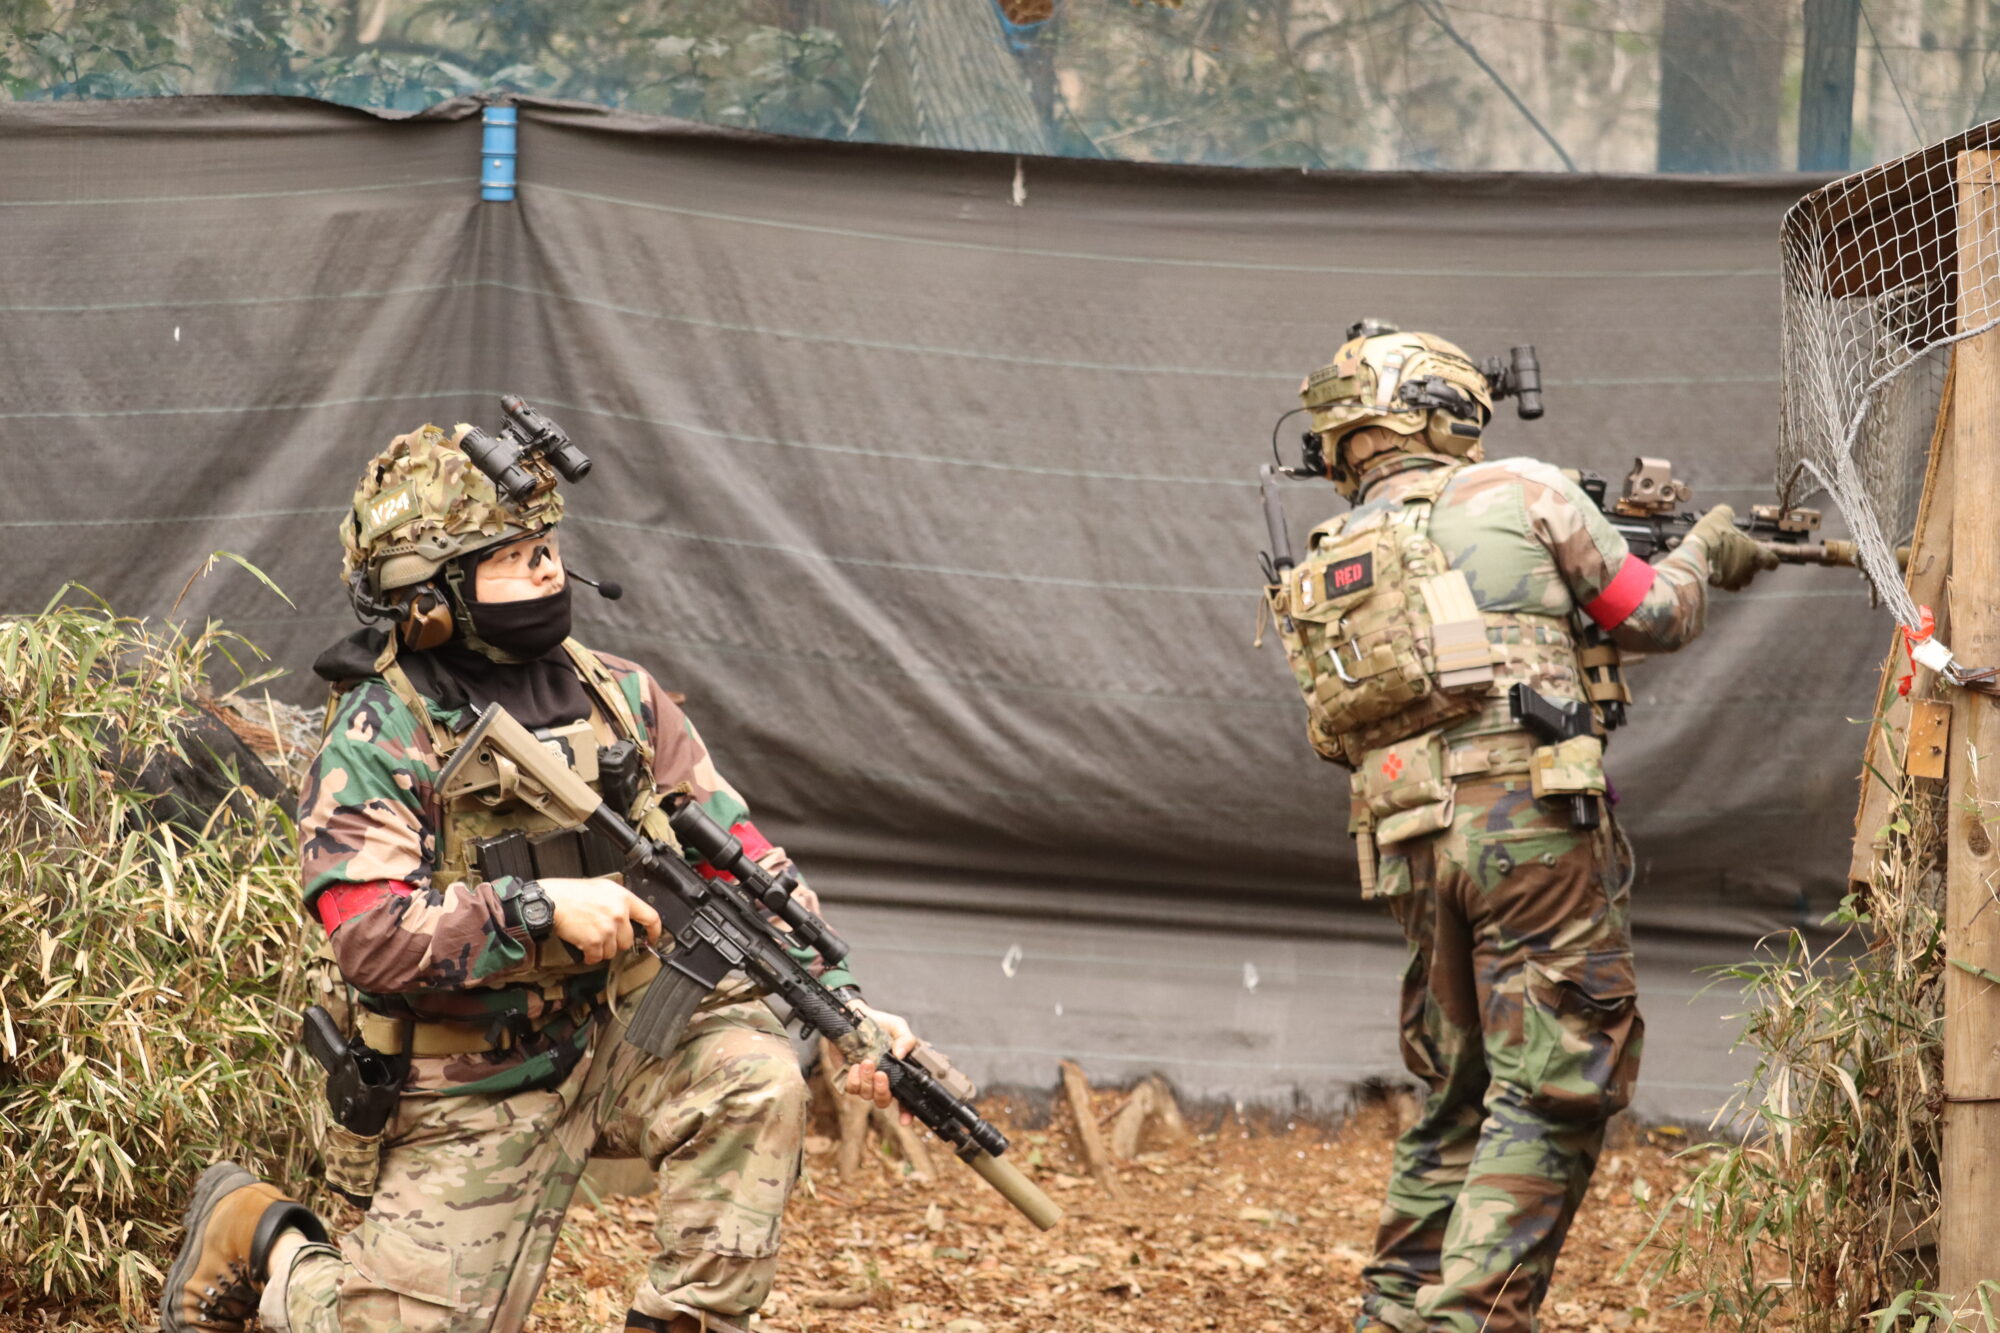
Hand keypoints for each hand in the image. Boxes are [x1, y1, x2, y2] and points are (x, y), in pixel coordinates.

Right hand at [538, 876, 660, 964]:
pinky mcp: (594, 941)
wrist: (552, 901)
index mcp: (624, 898)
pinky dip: (590, 955)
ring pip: (612, 951)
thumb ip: (619, 901)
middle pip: (628, 940)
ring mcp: (607, 929)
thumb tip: (629, 915)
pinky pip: (597, 957)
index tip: (652, 938)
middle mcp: (619, 914)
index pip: (651, 917)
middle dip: (616, 942)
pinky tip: (583, 945)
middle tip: (602, 934)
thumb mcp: (603, 888)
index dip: (655, 931)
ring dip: (602, 949)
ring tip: (590, 936)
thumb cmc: (572, 893)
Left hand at [841, 1002, 919, 1124]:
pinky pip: (851, 1088)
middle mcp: (882, 1081)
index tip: (905, 1120)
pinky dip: (854, 1078)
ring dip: (867, 1080)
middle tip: (881, 1074)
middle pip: (884, 1101)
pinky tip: (855, 1065)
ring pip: (867, 1095)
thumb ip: (905, 1039)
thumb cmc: (879, 1023)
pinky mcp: (849, 1077)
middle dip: (883, 1091)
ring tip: (867, 1061)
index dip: (906, 1112)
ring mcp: (865, 1081)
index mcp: (898, 1073)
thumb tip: (900, 1055)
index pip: (905, 1098)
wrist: (853, 1016)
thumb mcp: (897, 1027)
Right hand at [1687, 503, 1778, 590]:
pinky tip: (1717, 575)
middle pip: (1753, 571)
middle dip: (1745, 567)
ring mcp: (1738, 577)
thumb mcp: (1719, 516)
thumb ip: (1727, 514)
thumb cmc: (1711, 533)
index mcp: (1754, 550)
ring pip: (1743, 580)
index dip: (1766, 560)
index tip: (1757, 557)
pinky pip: (1730, 586)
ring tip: (1723, 567)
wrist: (1695, 551)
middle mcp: (1750, 566)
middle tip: (1731, 558)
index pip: (1772, 562)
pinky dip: (1726, 582)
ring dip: (1736, 575)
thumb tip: (1728, 512)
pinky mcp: (1724, 585)